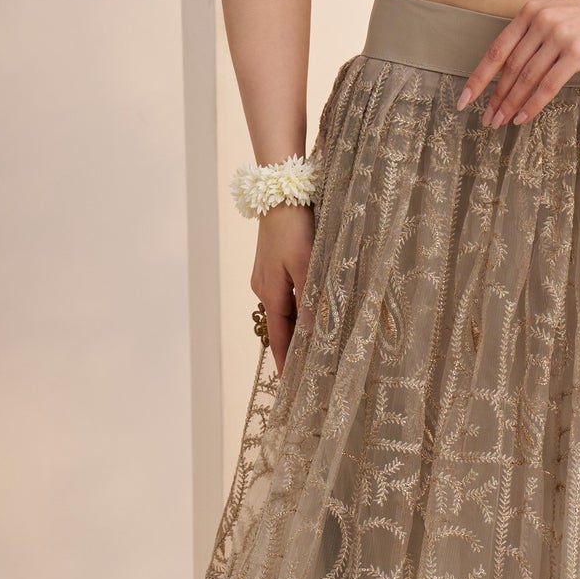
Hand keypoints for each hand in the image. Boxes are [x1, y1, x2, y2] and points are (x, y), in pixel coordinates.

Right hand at [251, 203, 313, 372]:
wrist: (280, 194)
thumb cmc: (294, 229)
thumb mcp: (306, 265)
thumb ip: (311, 299)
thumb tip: (314, 332)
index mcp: (271, 293)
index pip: (280, 337)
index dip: (285, 361)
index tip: (289, 384)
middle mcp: (265, 288)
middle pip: (281, 326)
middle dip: (292, 348)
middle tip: (309, 370)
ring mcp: (267, 276)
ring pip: (285, 310)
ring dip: (296, 327)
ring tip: (313, 347)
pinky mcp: (273, 264)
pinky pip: (286, 295)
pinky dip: (297, 308)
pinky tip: (310, 311)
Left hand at [454, 0, 579, 125]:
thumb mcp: (558, 15)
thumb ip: (534, 33)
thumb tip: (509, 70)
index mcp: (532, 10)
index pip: (498, 49)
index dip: (479, 76)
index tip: (465, 98)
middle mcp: (542, 20)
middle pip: (510, 67)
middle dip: (495, 96)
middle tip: (486, 118)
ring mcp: (560, 36)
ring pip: (527, 78)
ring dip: (511, 104)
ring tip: (501, 122)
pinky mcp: (578, 53)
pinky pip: (549, 85)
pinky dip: (533, 104)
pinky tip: (523, 118)